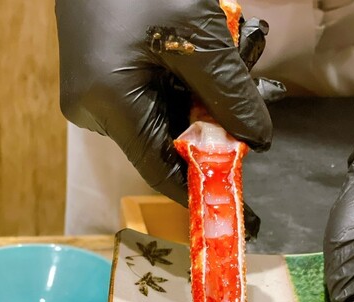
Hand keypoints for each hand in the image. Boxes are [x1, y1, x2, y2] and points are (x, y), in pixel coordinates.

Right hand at [55, 1, 282, 237]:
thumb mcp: (197, 34)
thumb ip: (229, 92)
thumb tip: (259, 139)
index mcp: (108, 103)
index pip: (162, 171)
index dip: (203, 193)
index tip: (240, 215)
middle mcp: (95, 110)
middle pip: (168, 145)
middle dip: (214, 131)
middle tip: (250, 111)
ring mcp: (95, 96)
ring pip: (163, 121)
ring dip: (203, 103)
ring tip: (232, 60)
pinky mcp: (102, 80)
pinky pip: (151, 100)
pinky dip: (185, 88)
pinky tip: (205, 59)